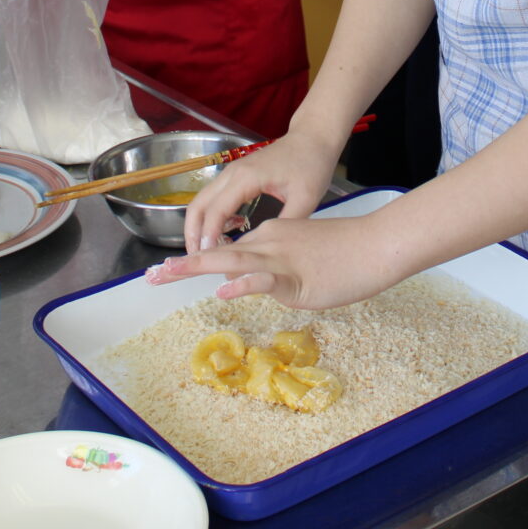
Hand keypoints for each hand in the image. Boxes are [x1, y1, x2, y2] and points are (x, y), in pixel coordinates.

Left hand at [148, 213, 405, 309]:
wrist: (376, 244)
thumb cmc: (348, 253)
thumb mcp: (305, 260)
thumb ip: (277, 271)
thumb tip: (254, 283)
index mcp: (270, 238)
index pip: (227, 249)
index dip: (195, 261)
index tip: (167, 270)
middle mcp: (269, 243)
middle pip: (218, 252)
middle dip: (183, 266)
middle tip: (151, 277)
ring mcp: (281, 257)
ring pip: (233, 260)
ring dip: (198, 268)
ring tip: (168, 274)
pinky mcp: (297, 274)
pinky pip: (266, 278)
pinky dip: (244, 283)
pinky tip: (225, 290)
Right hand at [183, 126, 341, 253]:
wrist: (312, 138)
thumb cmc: (310, 164)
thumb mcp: (305, 198)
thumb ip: (285, 223)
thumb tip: (268, 249)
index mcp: (246, 178)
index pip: (216, 212)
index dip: (209, 237)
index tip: (209, 259)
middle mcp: (232, 174)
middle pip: (197, 205)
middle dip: (193, 234)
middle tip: (198, 259)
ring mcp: (231, 172)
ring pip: (202, 201)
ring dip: (198, 225)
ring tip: (209, 250)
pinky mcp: (236, 175)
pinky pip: (213, 197)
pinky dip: (210, 216)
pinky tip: (227, 231)